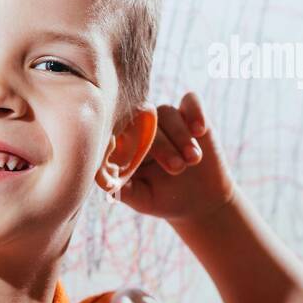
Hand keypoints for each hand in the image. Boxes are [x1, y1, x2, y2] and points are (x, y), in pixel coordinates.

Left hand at [117, 91, 236, 222]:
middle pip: (146, 123)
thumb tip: (102, 182)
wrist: (199, 201)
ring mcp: (167, 120)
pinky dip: (196, 112)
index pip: (120, 134)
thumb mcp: (141, 198)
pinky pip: (191, 101)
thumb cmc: (162, 198)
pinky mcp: (191, 115)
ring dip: (181, 136)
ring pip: (168, 113)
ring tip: (193, 160)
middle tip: (177, 169)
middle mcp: (144, 127)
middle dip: (163, 146)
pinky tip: (200, 131)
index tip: (136, 156)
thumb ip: (121, 189)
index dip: (128, 142)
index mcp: (125, 144)